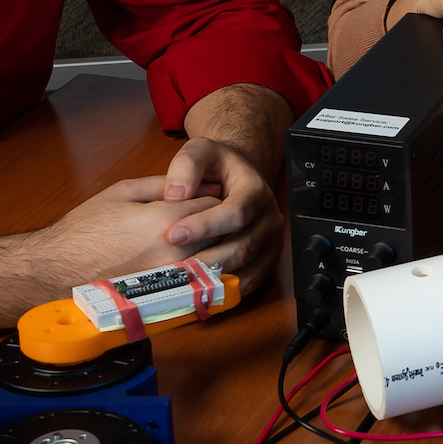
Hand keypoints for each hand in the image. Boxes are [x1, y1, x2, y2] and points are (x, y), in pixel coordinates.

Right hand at [24, 180, 221, 287]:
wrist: (55, 271)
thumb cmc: (85, 230)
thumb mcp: (122, 192)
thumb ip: (162, 185)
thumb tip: (195, 182)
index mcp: (164, 220)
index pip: (213, 203)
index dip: (215, 195)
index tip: (212, 193)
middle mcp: (174, 252)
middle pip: (221, 233)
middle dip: (221, 222)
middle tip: (216, 215)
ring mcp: (172, 280)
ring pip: (216, 260)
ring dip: (217, 247)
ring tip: (208, 238)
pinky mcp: (166, 299)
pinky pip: (201, 283)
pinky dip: (205, 272)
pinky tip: (196, 263)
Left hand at [155, 134, 285, 292]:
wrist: (238, 178)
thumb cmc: (217, 166)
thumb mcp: (201, 151)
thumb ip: (187, 165)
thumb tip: (175, 193)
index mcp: (255, 191)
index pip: (236, 213)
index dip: (205, 226)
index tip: (173, 234)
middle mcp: (268, 218)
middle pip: (243, 247)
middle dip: (207, 258)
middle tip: (175, 268)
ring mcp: (270, 242)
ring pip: (248, 269)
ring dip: (216, 279)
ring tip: (185, 283)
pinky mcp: (266, 261)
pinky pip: (250, 282)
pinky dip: (227, 291)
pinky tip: (202, 292)